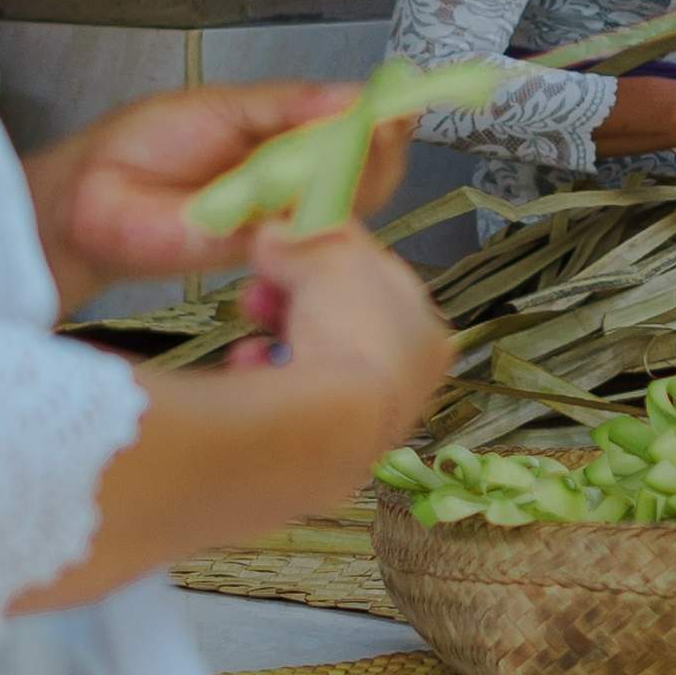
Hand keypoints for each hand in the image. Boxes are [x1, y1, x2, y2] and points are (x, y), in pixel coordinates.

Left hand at [25, 82, 410, 309]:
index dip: (384, 123)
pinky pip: (309, 234)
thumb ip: (287, 105)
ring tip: (359, 143)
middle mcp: (294, 187)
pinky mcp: (264, 252)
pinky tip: (326, 183)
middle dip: (383, 149)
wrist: (90, 196)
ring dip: (361, 175)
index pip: (355, 137)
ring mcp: (283, 222)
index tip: (402, 104)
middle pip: (367, 176)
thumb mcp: (225, 107)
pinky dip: (324, 208)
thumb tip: (354, 96)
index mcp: (289, 146)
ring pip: (348, 207)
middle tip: (387, 123)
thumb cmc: (145, 147)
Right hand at [226, 226, 452, 438]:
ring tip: (250, 315)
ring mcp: (361, 416)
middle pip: (340, 319)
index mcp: (426, 334)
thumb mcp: (332, 257)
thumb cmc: (351, 331)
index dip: (334, 255)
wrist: (328, 429)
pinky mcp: (319, 443)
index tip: (294, 242)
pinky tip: (249, 363)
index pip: (381, 281)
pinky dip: (263, 374)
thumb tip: (276, 230)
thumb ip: (306, 239)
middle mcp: (402, 381)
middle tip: (260, 281)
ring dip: (275, 331)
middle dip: (294, 293)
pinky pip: (285, 396)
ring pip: (310, 356)